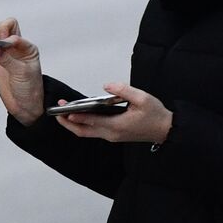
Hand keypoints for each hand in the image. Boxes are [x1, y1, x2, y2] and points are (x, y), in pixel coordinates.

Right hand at [0, 17, 44, 124]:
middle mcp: (17, 48)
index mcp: (27, 48)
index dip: (7, 34)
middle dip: (0, 30)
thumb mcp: (22, 74)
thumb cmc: (30, 90)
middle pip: (6, 27)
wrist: (25, 106)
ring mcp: (6, 53)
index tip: (4, 43)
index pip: (15, 30)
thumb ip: (9, 60)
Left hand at [55, 82, 172, 143]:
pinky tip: (78, 115)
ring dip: (73, 124)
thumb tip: (107, 86)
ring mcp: (111, 136)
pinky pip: (93, 132)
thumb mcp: (143, 98)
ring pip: (86, 133)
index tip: (65, 110)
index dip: (77, 116)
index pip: (92, 121)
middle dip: (68, 122)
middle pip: (83, 131)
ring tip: (62, 113)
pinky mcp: (113, 135)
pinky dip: (82, 125)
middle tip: (56, 112)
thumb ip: (124, 90)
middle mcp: (111, 134)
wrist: (165, 130)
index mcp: (117, 126)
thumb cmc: (155, 114)